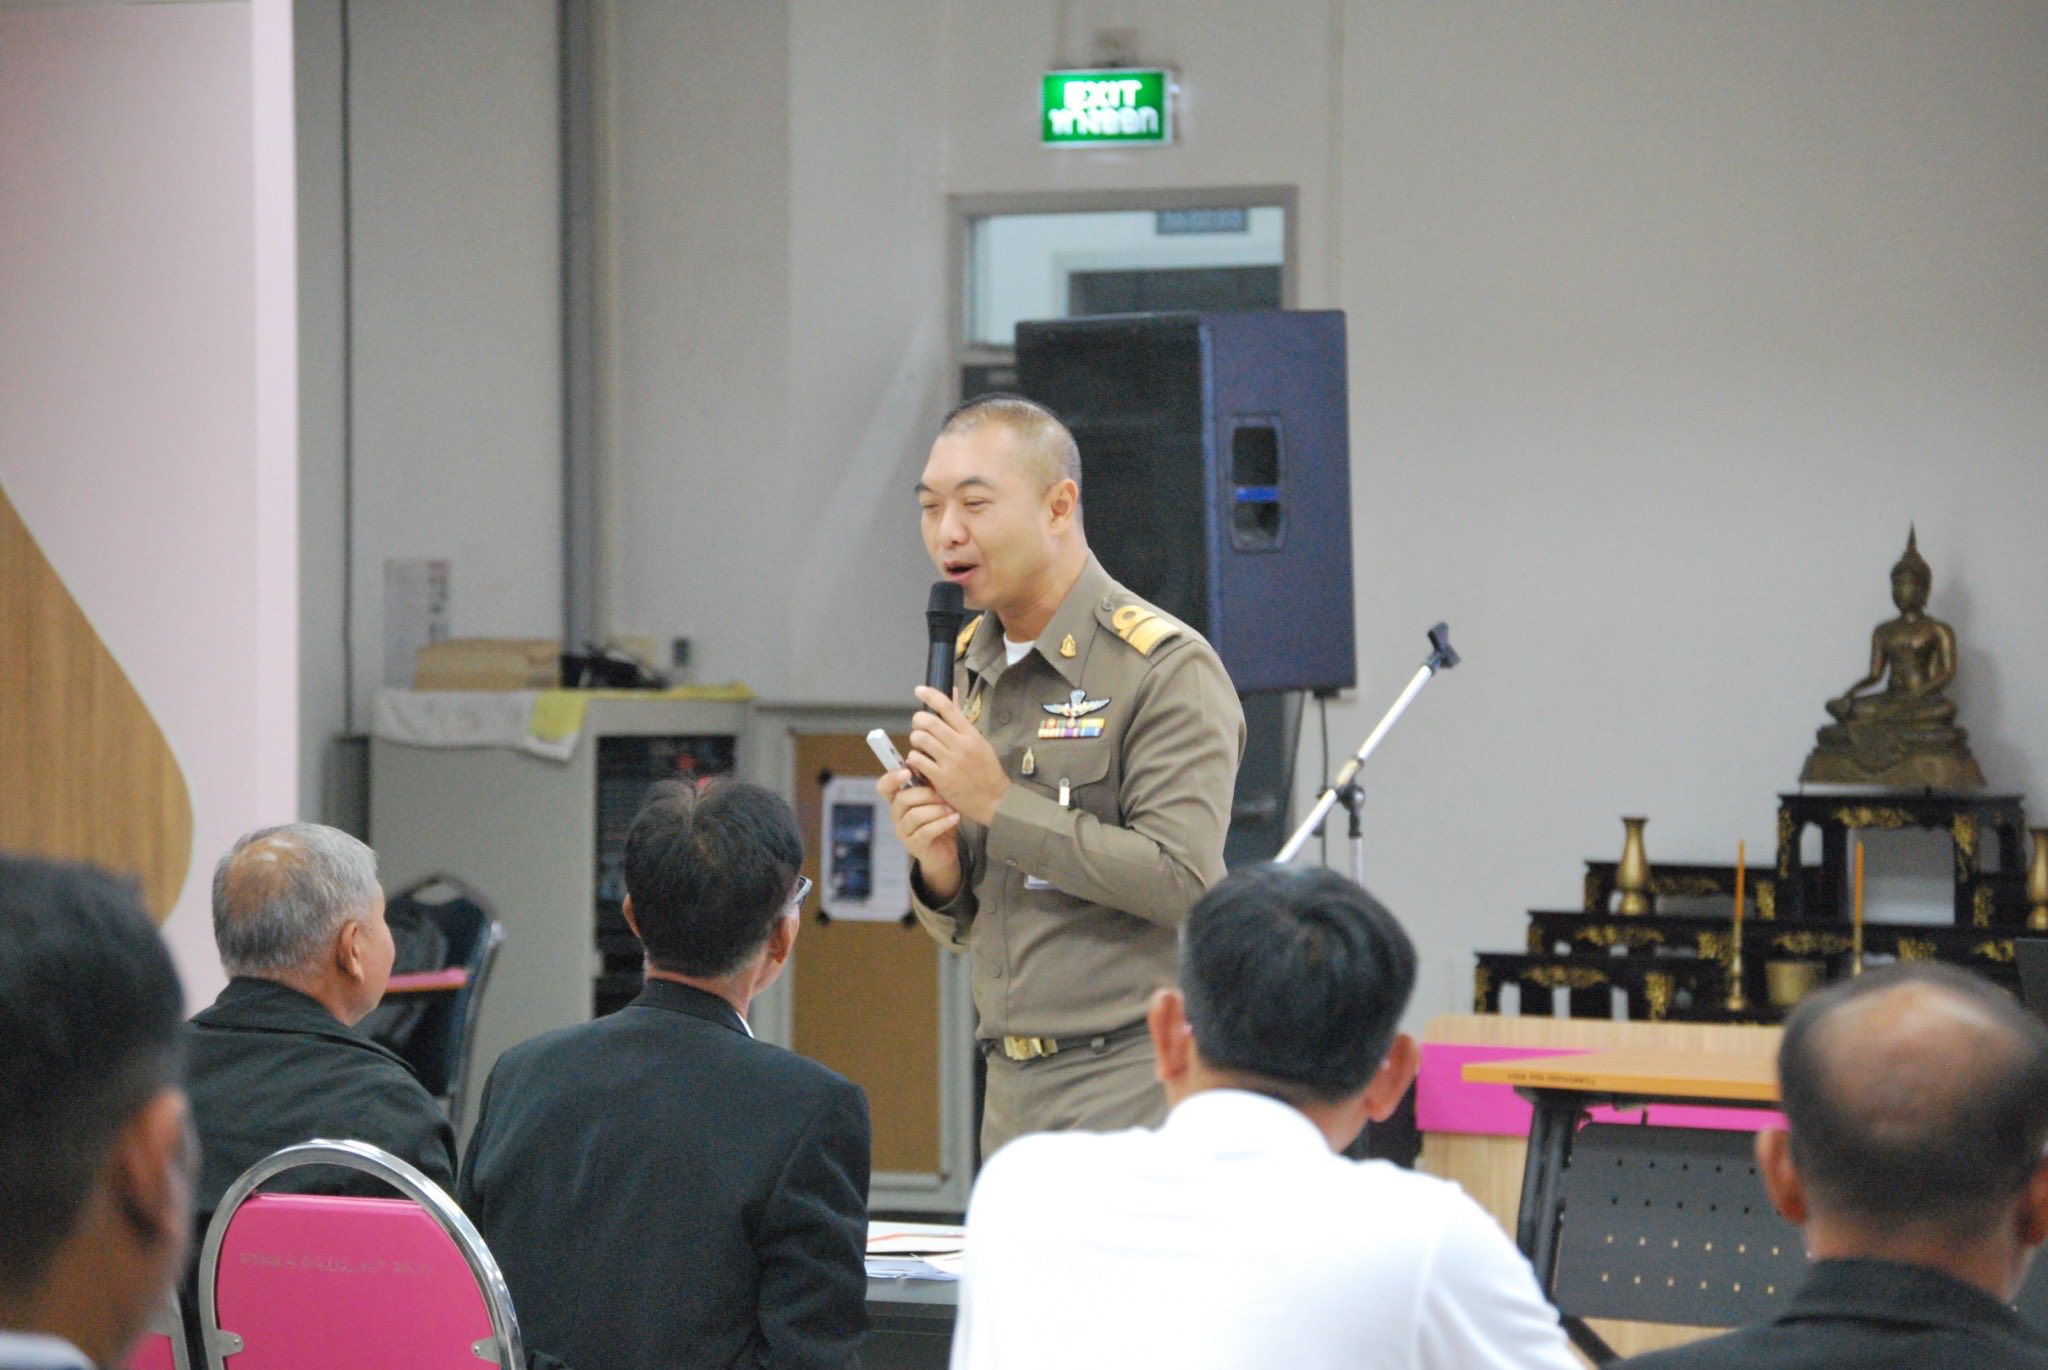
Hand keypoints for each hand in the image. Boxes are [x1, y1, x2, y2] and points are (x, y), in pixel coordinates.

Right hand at [877, 770, 962, 899]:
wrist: (946, 850)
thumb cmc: (940, 819)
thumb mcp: (937, 797)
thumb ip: (928, 782)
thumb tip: (921, 762)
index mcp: (899, 800)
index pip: (884, 786)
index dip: (891, 778)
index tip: (907, 772)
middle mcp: (897, 815)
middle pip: (903, 799)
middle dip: (926, 794)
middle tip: (944, 795)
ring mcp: (903, 832)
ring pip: (915, 815)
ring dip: (936, 810)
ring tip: (952, 809)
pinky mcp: (914, 845)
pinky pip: (926, 831)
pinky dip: (942, 823)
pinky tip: (954, 818)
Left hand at [908, 685, 1008, 826]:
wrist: (995, 799)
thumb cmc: (987, 770)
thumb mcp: (979, 741)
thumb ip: (961, 720)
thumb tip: (952, 693)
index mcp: (970, 734)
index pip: (948, 707)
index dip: (931, 695)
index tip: (919, 690)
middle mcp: (960, 745)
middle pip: (928, 722)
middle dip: (918, 721)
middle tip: (919, 727)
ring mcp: (949, 762)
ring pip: (919, 739)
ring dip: (916, 740)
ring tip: (921, 746)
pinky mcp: (940, 779)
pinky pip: (917, 760)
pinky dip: (914, 758)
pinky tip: (920, 762)